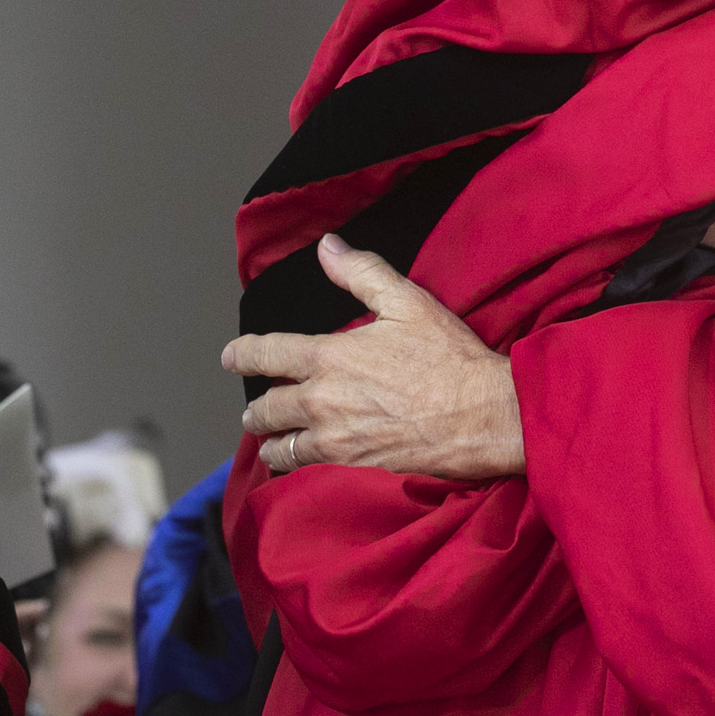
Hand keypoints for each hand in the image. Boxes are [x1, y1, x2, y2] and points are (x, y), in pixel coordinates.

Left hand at [221, 237, 525, 480]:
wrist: (484, 415)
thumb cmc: (452, 359)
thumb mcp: (410, 303)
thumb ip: (363, 273)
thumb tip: (327, 247)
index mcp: (330, 355)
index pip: (267, 353)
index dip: (242, 354)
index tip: (231, 357)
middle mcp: (322, 399)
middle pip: (267, 406)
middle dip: (257, 408)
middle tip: (254, 411)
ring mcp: (333, 437)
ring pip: (280, 442)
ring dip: (270, 439)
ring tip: (269, 440)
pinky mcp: (351, 465)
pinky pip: (303, 468)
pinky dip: (293, 464)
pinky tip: (296, 462)